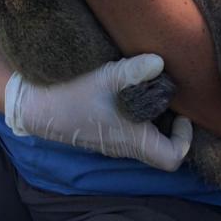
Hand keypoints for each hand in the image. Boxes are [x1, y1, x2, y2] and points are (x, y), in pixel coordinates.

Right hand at [4, 54, 192, 170]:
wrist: (37, 106)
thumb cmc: (73, 96)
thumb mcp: (106, 78)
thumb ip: (134, 70)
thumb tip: (160, 62)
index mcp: (132, 140)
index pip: (172, 158)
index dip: (184, 139)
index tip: (180, 114)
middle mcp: (125, 145)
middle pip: (160, 146)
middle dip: (170, 121)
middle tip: (169, 93)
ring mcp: (113, 140)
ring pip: (144, 135)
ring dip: (153, 114)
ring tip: (151, 85)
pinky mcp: (102, 130)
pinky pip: (129, 127)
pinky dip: (136, 111)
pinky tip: (129, 86)